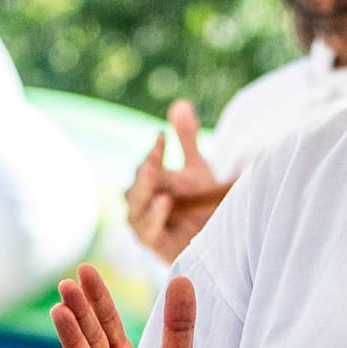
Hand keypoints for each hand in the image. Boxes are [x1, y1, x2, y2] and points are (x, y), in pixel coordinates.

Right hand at [124, 104, 231, 258]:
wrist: (210, 241)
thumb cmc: (197, 204)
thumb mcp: (196, 169)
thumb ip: (186, 139)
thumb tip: (181, 104)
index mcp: (149, 181)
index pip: (148, 162)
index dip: (154, 151)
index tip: (163, 137)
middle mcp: (140, 200)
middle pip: (138, 184)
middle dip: (146, 171)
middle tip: (154, 158)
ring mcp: (143, 222)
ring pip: (136, 205)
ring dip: (145, 190)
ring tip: (154, 174)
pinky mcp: (152, 243)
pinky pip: (147, 230)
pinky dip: (154, 216)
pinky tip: (164, 201)